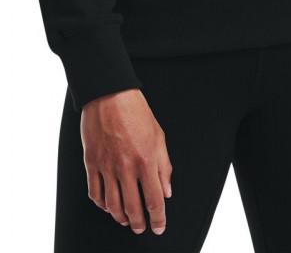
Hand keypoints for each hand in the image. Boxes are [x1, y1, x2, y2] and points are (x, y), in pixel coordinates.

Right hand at [80, 88, 172, 234]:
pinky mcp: (91, 162)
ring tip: (125, 220)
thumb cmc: (135, 111)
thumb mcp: (159, 136)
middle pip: (132, 208)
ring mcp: (107, 165)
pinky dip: (101, 205)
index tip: (159, 226)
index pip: (154, 200)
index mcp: (146, 159)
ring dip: (120, 217)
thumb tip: (166, 191)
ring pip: (112, 205)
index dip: (158, 218)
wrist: (109, 94)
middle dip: (138, 223)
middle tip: (140, 228)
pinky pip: (94, 192)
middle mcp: (126, 166)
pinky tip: (107, 205)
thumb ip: (164, 166)